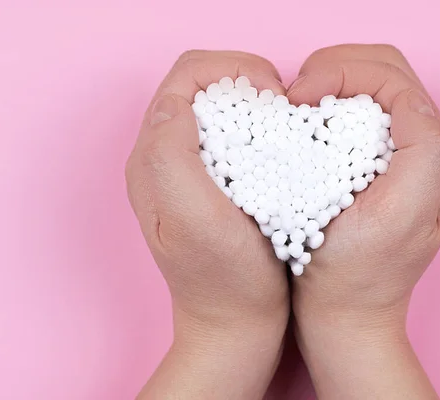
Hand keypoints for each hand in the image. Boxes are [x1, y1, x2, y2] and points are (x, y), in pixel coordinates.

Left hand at [125, 50, 289, 398]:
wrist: (236, 324)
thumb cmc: (223, 280)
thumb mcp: (194, 220)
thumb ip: (171, 155)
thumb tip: (178, 103)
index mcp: (155, 156)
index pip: (189, 75)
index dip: (233, 70)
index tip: (272, 98)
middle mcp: (166, 156)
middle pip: (205, 85)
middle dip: (247, 82)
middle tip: (282, 109)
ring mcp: (190, 169)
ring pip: (222, 107)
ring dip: (256, 105)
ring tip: (284, 127)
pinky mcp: (215, 183)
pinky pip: (236, 135)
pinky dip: (261, 129)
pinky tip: (281, 150)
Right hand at [287, 44, 439, 398]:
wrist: (345, 316)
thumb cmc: (357, 276)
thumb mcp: (397, 216)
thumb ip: (424, 149)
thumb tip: (406, 101)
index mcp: (434, 154)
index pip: (393, 76)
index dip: (343, 71)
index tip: (300, 96)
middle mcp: (424, 149)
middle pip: (384, 71)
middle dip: (336, 68)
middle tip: (297, 94)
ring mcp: (399, 156)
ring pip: (368, 88)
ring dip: (331, 82)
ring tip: (299, 104)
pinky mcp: (376, 167)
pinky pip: (356, 114)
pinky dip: (329, 104)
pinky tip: (307, 123)